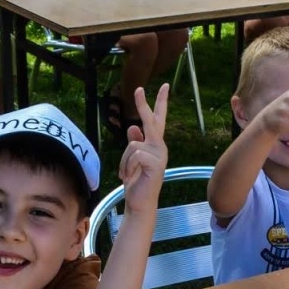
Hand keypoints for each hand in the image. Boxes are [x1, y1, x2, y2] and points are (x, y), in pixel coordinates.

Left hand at [117, 85, 169, 214]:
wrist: (140, 202)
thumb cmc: (137, 182)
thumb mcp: (131, 160)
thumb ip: (135, 143)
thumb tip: (132, 126)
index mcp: (155, 144)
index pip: (158, 119)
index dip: (160, 102)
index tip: (164, 86)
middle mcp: (160, 147)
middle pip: (151, 121)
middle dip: (143, 105)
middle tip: (138, 89)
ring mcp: (160, 155)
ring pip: (133, 145)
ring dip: (124, 161)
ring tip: (128, 174)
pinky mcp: (155, 163)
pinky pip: (134, 155)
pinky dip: (126, 166)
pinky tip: (129, 177)